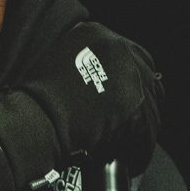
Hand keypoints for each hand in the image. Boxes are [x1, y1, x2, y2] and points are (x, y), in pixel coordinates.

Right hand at [0, 22, 160, 189]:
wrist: (39, 118)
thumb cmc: (40, 93)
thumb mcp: (61, 57)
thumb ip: (84, 55)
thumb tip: (97, 69)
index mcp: (101, 35)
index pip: (134, 55)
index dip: (132, 79)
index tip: (127, 95)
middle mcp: (121, 50)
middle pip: (148, 77)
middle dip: (142, 99)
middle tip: (131, 120)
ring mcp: (132, 78)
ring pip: (151, 105)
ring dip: (142, 125)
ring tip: (130, 143)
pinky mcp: (137, 107)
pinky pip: (147, 131)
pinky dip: (140, 146)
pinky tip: (131, 155)